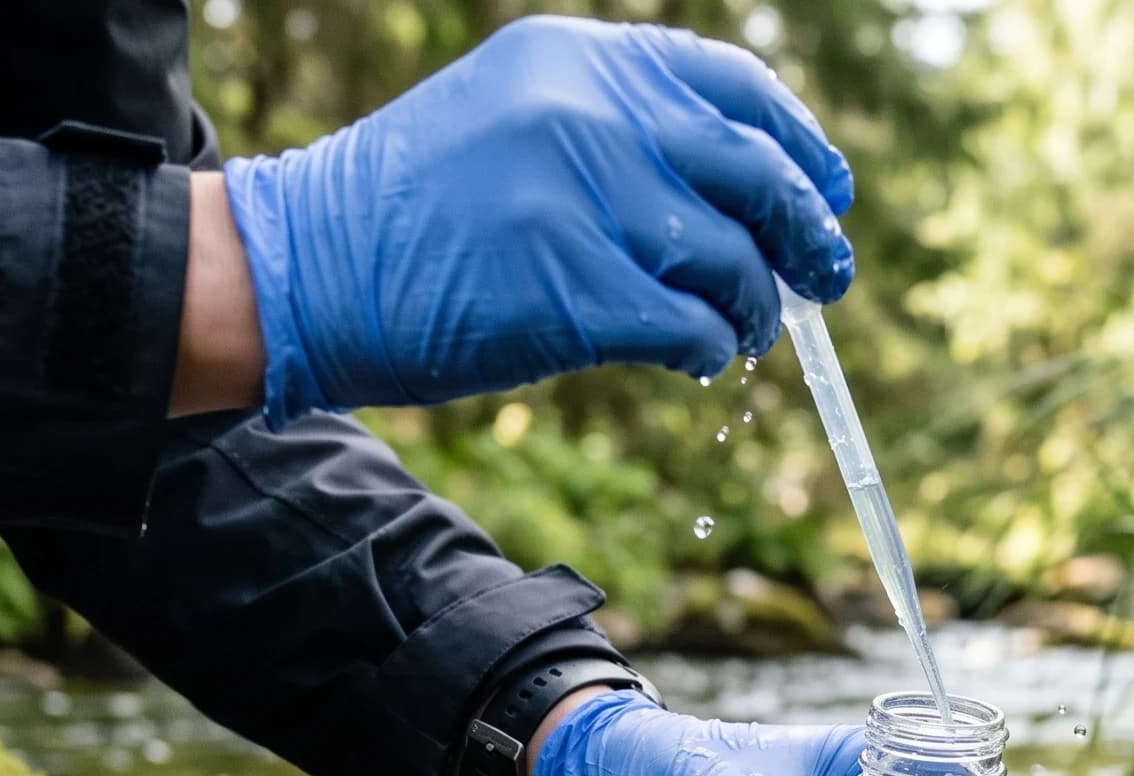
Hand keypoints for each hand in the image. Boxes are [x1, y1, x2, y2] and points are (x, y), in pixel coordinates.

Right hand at [222, 16, 855, 424]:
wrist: (306, 268)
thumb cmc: (415, 208)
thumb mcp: (516, 115)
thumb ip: (619, 127)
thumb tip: (745, 185)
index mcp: (582, 61)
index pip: (735, 87)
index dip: (799, 143)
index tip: (827, 190)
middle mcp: (591, 116)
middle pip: (755, 173)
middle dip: (807, 233)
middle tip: (824, 277)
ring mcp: (585, 202)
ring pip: (734, 259)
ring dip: (756, 306)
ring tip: (743, 331)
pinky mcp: (578, 293)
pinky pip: (693, 325)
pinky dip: (711, 349)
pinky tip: (698, 356)